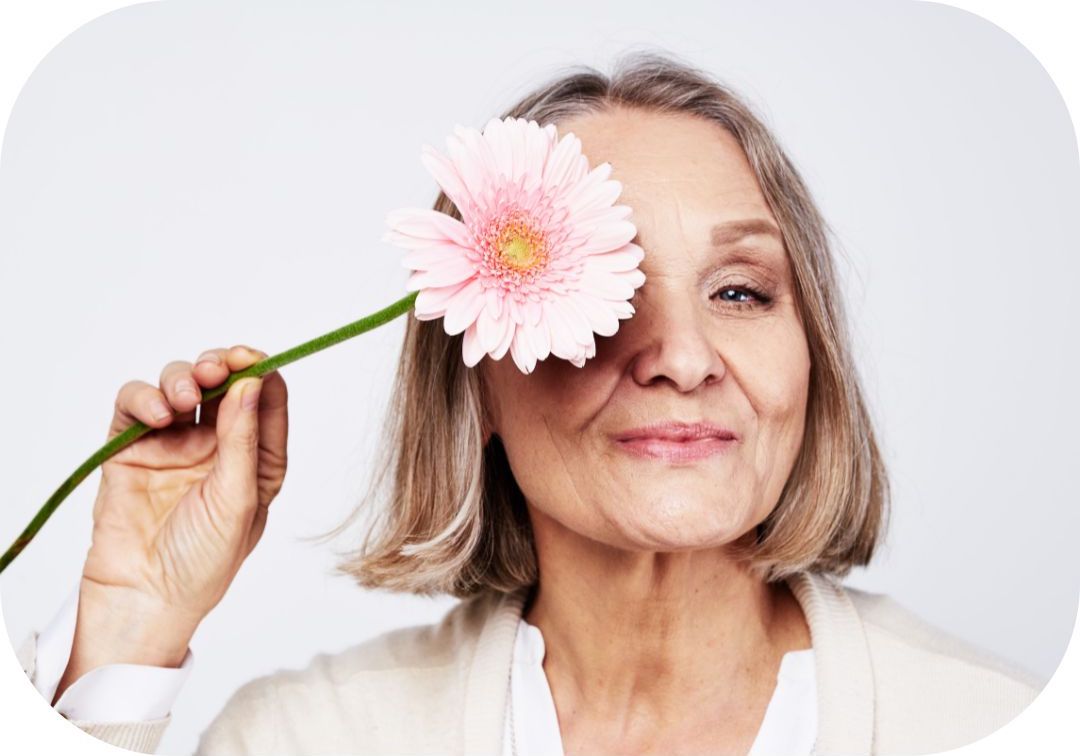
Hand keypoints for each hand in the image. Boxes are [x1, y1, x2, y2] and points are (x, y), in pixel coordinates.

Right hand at [54, 345, 288, 701]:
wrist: (144, 598)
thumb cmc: (203, 561)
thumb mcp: (238, 500)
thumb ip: (244, 440)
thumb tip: (253, 382)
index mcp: (256, 457)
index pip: (266, 399)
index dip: (260, 371)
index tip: (252, 358)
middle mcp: (218, 445)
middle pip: (221, 382)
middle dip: (220, 365)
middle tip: (215, 369)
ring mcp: (173, 443)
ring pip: (179, 384)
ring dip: (182, 378)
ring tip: (184, 401)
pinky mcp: (132, 447)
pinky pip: (135, 405)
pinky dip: (144, 397)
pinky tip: (157, 415)